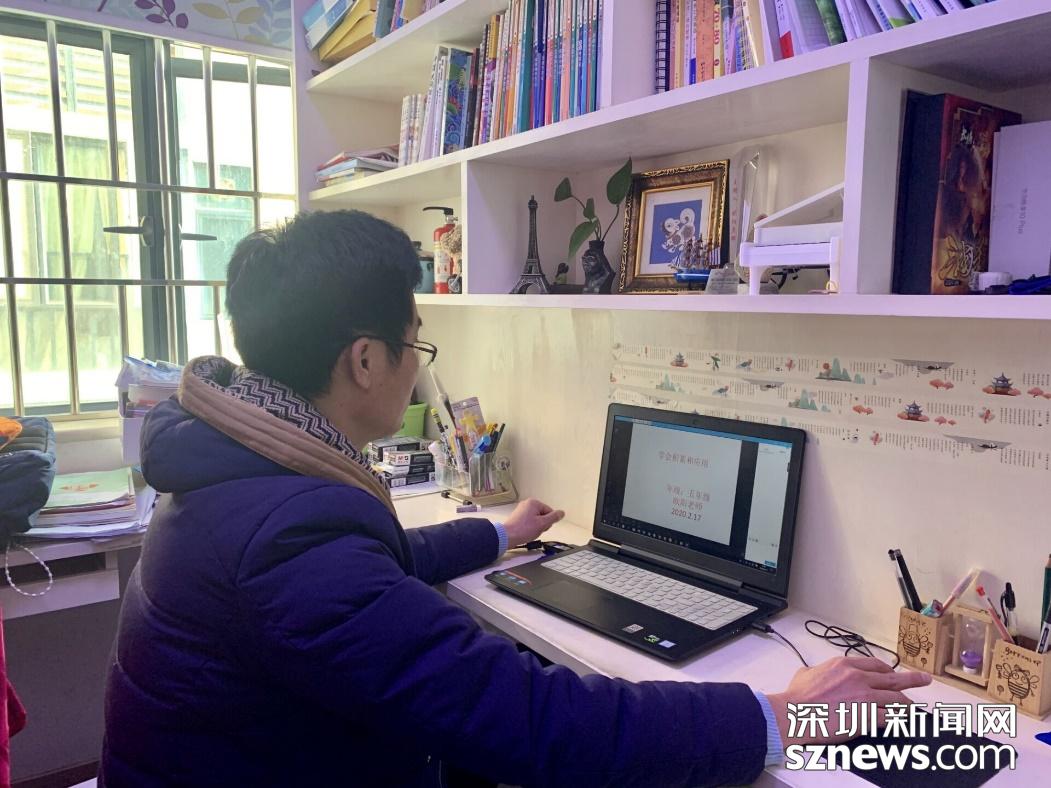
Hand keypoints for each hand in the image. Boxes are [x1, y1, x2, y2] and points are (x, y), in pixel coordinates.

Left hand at [501, 498, 564, 547]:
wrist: (507, 536)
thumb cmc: (524, 530)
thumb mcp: (543, 524)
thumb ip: (554, 517)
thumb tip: (561, 513)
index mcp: (533, 502)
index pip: (549, 512)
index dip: (548, 522)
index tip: (542, 527)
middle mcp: (526, 503)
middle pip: (542, 514)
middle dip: (542, 524)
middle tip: (535, 530)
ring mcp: (521, 510)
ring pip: (536, 519)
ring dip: (536, 527)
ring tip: (529, 532)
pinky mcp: (517, 516)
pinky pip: (528, 521)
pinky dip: (529, 527)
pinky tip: (525, 532)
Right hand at [766, 657, 931, 744]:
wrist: (794, 713)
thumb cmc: (797, 697)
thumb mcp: (804, 673)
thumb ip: (815, 671)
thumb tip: (813, 672)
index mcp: (844, 664)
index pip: (874, 664)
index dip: (887, 670)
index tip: (892, 673)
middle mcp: (858, 677)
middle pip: (892, 678)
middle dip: (911, 679)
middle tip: (925, 679)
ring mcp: (865, 697)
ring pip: (896, 699)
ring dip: (907, 704)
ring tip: (915, 708)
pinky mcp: (868, 717)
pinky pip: (891, 718)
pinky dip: (899, 721)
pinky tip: (904, 724)